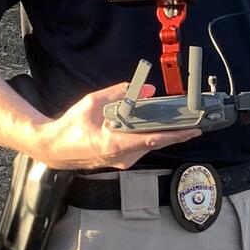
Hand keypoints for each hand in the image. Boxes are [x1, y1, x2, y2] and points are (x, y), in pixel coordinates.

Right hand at [27, 83, 201, 169]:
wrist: (54, 149)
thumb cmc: (71, 126)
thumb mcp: (93, 103)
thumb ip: (120, 93)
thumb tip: (147, 89)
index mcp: (115, 143)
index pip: (153, 139)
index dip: (176, 135)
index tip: (194, 130)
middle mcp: (122, 156)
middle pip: (155, 142)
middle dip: (174, 131)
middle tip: (191, 120)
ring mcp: (122, 161)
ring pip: (149, 145)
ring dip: (161, 133)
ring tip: (174, 119)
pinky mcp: (121, 160)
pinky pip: (141, 146)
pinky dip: (148, 135)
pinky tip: (151, 125)